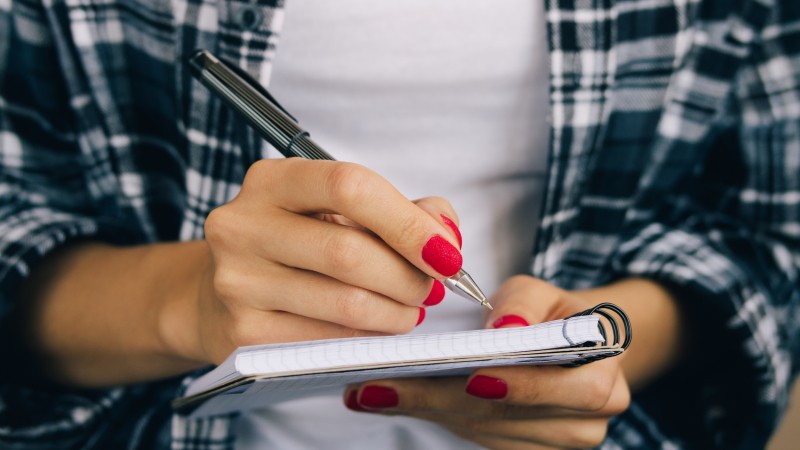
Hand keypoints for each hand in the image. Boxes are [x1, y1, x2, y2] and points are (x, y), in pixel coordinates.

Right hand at [163, 158, 463, 364]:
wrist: (218, 292)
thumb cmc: (295, 244)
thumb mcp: (338, 211)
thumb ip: (400, 211)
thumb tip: (445, 237)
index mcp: (271, 181)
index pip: (349, 186)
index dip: (408, 223)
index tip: (447, 254)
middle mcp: (243, 226)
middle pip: (349, 253)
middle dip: (408, 277)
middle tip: (430, 289)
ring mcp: (237, 283)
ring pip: (346, 304)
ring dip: (397, 314)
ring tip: (409, 310)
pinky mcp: (243, 334)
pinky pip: (329, 342)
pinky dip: (368, 339)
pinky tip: (374, 329)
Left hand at [343, 276, 630, 448]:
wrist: (570, 347)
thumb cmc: (553, 314)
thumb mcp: (543, 292)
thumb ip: (525, 302)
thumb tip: (505, 329)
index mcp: (603, 379)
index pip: (568, 390)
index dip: (521, 386)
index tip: (471, 378)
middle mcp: (588, 423)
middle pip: (510, 417)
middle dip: (440, 399)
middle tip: (381, 386)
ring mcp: (556, 445)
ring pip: (485, 433)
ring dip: (426, 412)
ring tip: (374, 392)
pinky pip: (477, 439)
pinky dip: (435, 417)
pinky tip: (395, 400)